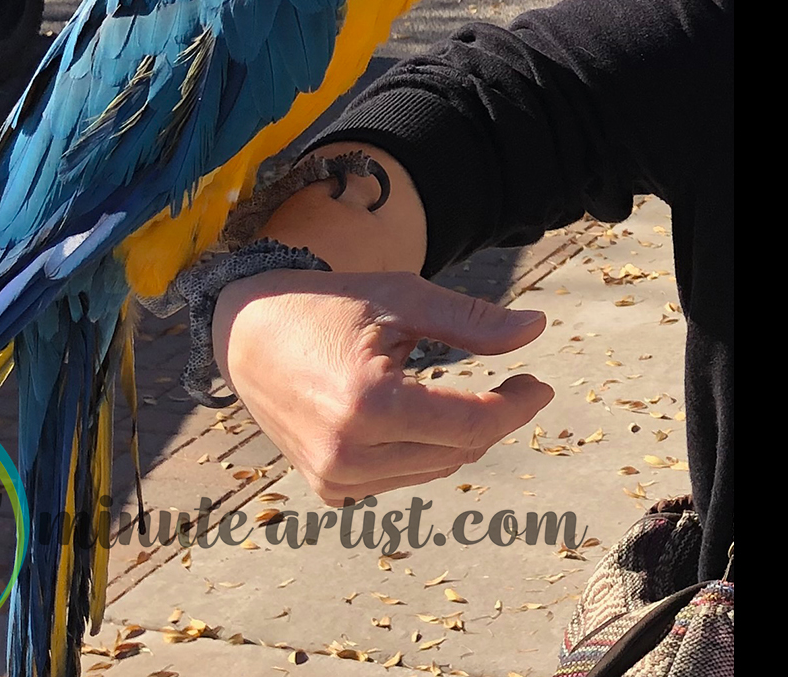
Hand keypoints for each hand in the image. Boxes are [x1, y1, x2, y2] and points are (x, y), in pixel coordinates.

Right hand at [213, 268, 554, 505]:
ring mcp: (335, 478)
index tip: (540, 384)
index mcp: (369, 403)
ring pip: (434, 469)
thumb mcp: (402, 299)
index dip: (517, 406)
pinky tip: (415, 419)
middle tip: (515, 385)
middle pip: (459, 451)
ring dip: (459, 438)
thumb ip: (471, 321)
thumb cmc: (328, 305)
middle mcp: (348, 452)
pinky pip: (400, 479)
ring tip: (462, 396)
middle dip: (496, 420)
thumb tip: (538, 329)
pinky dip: (421, 451)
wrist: (246, 334)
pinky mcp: (327, 488)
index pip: (473, 425)